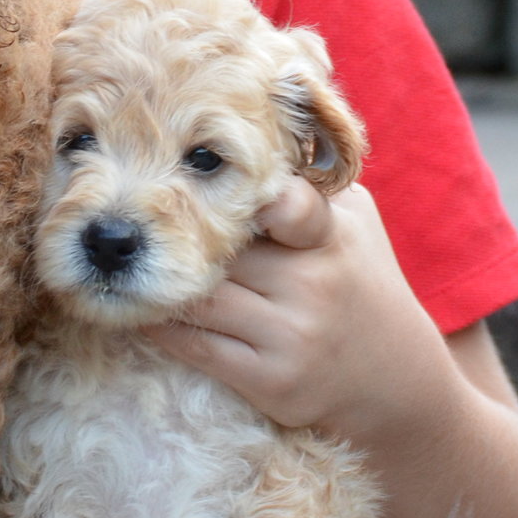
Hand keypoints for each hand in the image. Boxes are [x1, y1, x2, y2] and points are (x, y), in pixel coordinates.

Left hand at [143, 180, 454, 442]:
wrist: (396, 380)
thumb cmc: (362, 282)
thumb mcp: (355, 224)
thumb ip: (310, 185)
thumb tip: (255, 135)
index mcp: (333, 237)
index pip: (290, 206)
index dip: (250, 195)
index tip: (205, 182)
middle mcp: (314, 285)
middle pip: (221, 251)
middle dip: (178, 237)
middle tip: (131, 220)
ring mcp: (291, 335)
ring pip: (199, 297)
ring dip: (155, 281)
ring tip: (121, 263)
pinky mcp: (271, 381)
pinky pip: (195, 346)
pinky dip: (160, 325)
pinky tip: (138, 307)